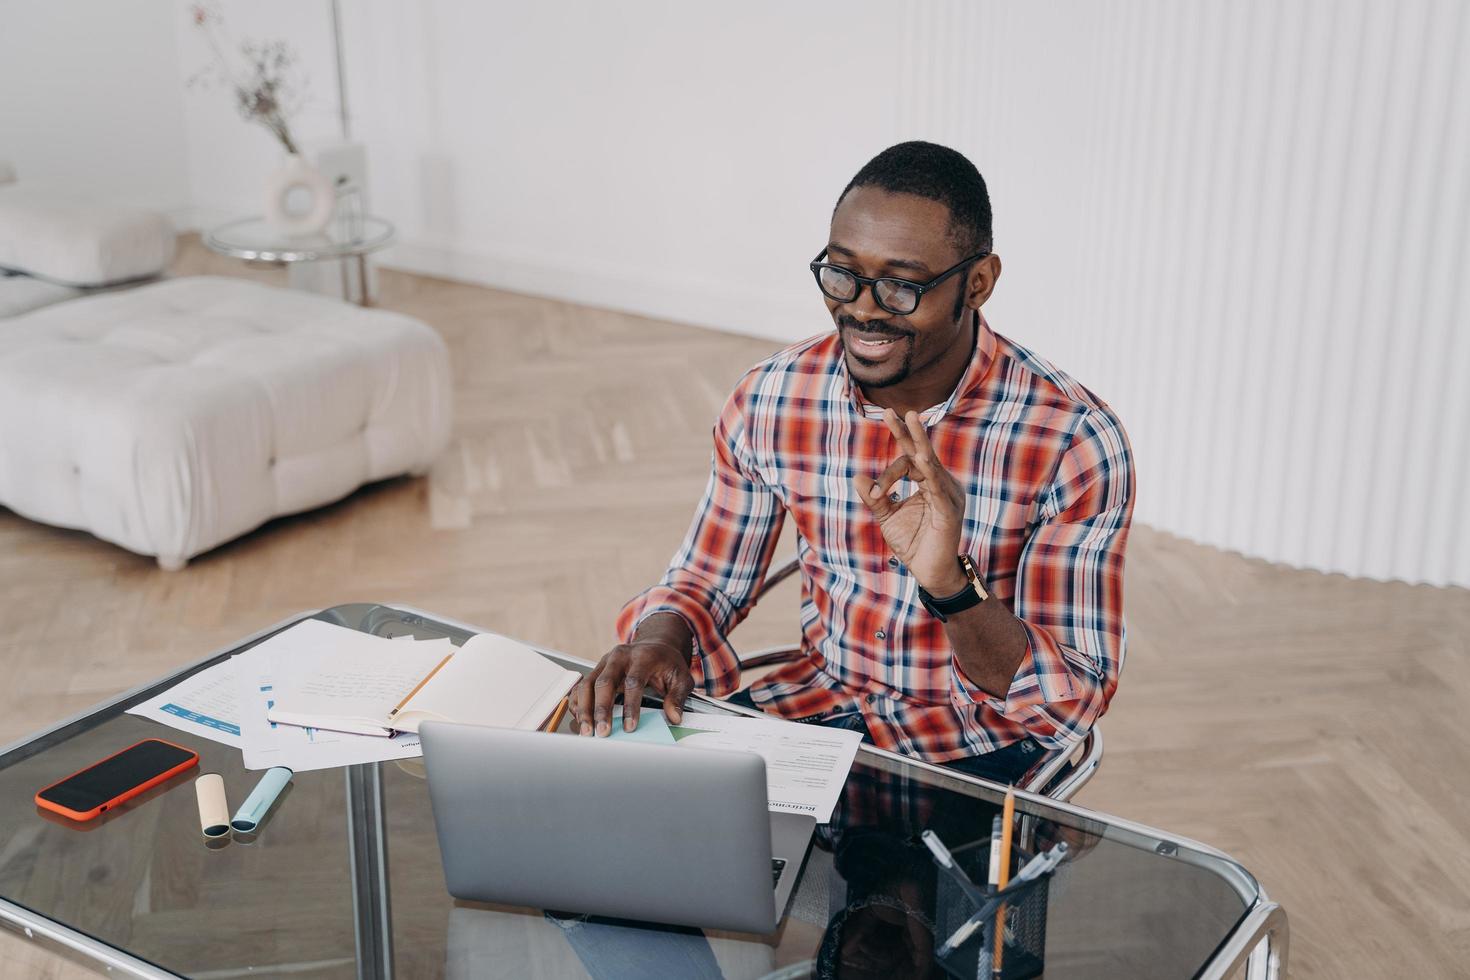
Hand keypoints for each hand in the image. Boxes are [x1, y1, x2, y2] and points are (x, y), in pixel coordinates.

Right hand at [569, 639, 693, 736]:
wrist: (655, 646)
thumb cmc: (667, 663)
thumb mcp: (681, 677)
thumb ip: (678, 696)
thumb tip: (674, 717)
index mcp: (642, 656)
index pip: (633, 682)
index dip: (630, 706)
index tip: (630, 727)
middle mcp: (619, 657)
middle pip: (604, 682)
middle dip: (601, 709)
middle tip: (602, 732)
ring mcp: (604, 663)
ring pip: (587, 684)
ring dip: (585, 709)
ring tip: (587, 731)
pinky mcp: (596, 671)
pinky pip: (581, 687)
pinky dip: (578, 704)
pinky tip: (580, 719)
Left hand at [852, 408, 968, 593]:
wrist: (929, 573)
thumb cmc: (913, 543)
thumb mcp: (887, 517)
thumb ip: (875, 497)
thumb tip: (856, 476)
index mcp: (928, 483)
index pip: (908, 463)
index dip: (888, 475)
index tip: (876, 493)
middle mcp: (941, 484)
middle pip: (922, 453)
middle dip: (908, 431)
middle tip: (894, 411)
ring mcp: (948, 496)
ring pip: (930, 464)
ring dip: (919, 443)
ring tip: (912, 419)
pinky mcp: (950, 511)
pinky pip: (939, 488)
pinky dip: (930, 472)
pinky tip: (923, 459)